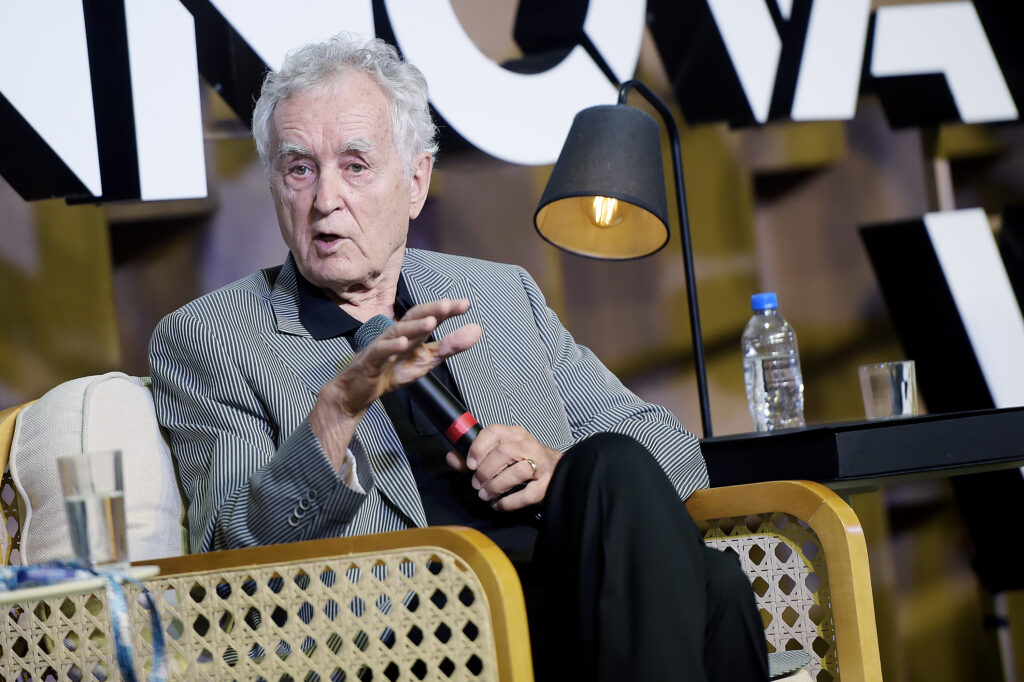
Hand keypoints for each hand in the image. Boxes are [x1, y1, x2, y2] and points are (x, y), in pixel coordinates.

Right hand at [328, 298, 480, 415]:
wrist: (358, 391)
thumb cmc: (391, 371)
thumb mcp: (426, 360)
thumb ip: (450, 346)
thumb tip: (477, 330)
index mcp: (412, 335)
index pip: (429, 317)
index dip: (446, 310)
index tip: (464, 304)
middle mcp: (397, 335)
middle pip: (413, 317)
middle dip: (430, 310)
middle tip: (448, 305)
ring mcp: (383, 346)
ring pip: (398, 331)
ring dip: (414, 326)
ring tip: (431, 322)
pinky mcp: (371, 361)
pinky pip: (381, 351)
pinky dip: (392, 346)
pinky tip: (404, 343)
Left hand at [447, 424, 561, 510]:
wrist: (558, 469)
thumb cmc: (523, 459)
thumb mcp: (501, 452)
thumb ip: (474, 456)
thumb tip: (451, 457)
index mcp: (515, 434)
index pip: (494, 432)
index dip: (479, 448)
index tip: (470, 464)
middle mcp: (529, 446)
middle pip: (504, 453)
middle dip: (485, 471)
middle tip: (476, 484)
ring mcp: (540, 465)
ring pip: (517, 472)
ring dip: (496, 486)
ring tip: (486, 495)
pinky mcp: (545, 485)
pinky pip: (526, 494)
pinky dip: (509, 502)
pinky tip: (499, 504)